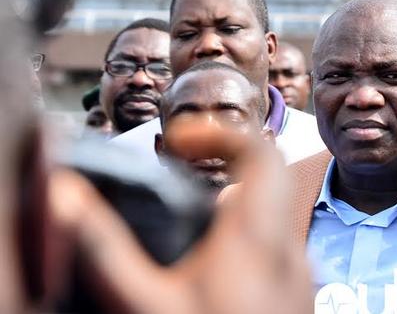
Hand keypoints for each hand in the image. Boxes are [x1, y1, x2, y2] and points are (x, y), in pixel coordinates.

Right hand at [49, 118, 311, 313]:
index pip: (260, 151)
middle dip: (228, 158)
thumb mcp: (144, 305)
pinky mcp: (298, 301)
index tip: (179, 142)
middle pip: (272, 174)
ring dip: (237, 200)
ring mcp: (299, 276)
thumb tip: (65, 195)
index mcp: (257, 238)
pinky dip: (248, 237)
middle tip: (185, 165)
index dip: (220, 132)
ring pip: (276, 214)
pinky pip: (278, 248)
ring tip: (189, 216)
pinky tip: (211, 269)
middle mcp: (287, 249)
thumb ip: (104, 249)